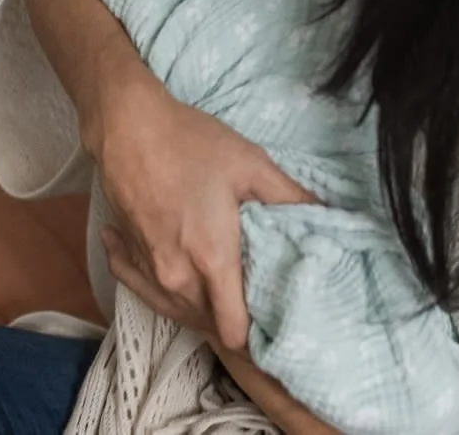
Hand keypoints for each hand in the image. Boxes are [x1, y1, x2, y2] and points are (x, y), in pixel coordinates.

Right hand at [91, 83, 315, 349]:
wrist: (126, 125)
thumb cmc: (191, 142)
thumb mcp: (251, 165)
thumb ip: (292, 198)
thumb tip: (332, 217)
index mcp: (212, 260)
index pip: (233, 331)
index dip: (254, 334)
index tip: (270, 320)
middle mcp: (177, 275)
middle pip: (207, 324)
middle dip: (230, 319)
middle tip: (250, 297)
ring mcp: (149, 267)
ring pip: (176, 311)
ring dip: (198, 307)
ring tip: (218, 291)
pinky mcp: (129, 252)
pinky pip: (142, 288)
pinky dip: (158, 287)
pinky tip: (164, 270)